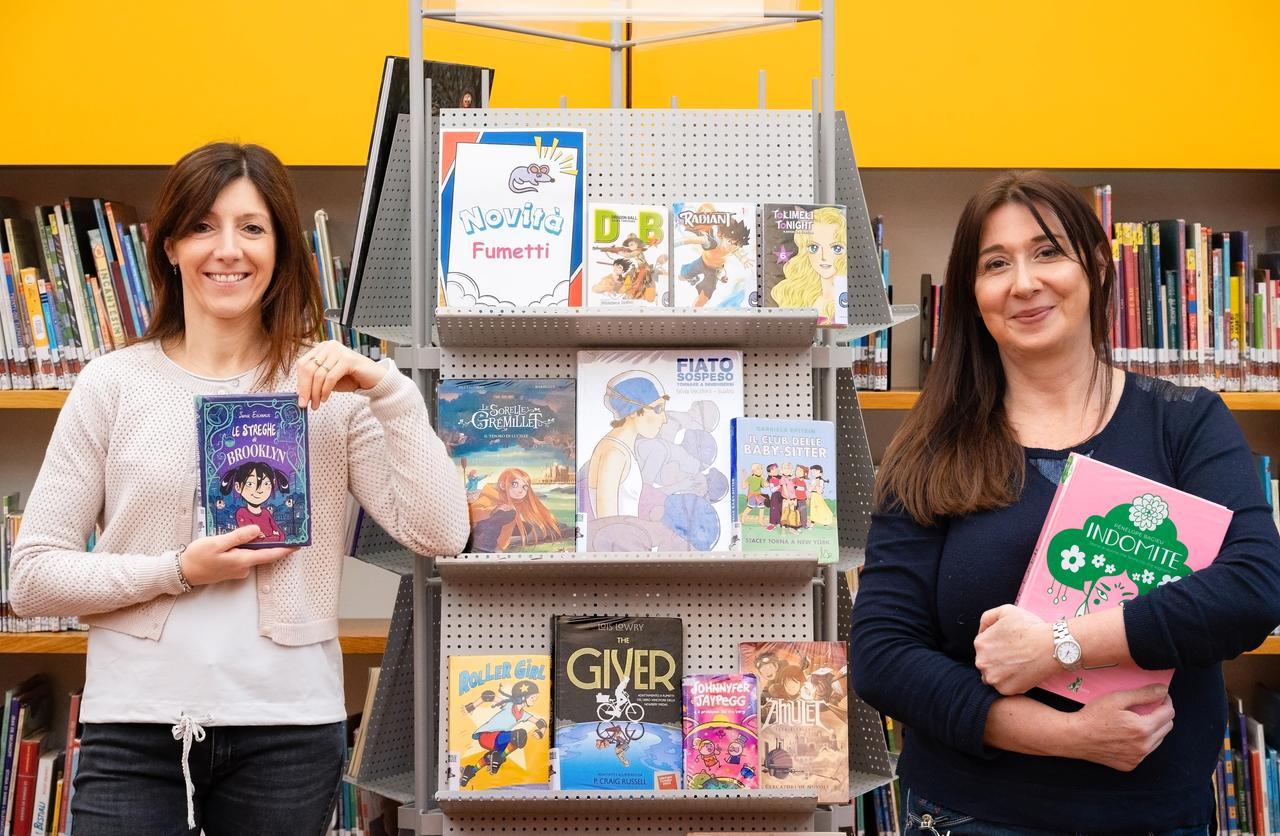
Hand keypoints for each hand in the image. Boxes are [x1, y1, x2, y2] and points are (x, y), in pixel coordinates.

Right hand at [179, 526, 297, 585]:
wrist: (182, 572)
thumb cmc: (198, 557)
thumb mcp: (217, 543)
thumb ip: (238, 537)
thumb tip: (257, 531)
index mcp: (242, 561)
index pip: (270, 555)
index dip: (285, 550)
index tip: (299, 544)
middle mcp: (243, 568)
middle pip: (262, 553)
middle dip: (270, 541)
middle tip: (278, 526)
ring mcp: (238, 570)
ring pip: (251, 554)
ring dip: (254, 543)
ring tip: (255, 527)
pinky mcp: (231, 569)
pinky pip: (243, 556)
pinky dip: (244, 547)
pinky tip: (239, 538)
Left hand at [296, 340, 386, 409]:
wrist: (374, 380)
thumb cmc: (351, 378)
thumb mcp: (328, 379)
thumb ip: (315, 381)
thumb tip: (299, 393)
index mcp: (322, 347)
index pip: (303, 364)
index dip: (299, 382)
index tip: (300, 398)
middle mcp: (329, 346)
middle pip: (308, 368)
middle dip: (305, 389)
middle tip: (305, 404)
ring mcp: (339, 351)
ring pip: (318, 374)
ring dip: (315, 393)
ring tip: (317, 404)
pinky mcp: (348, 359)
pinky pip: (330, 377)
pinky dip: (326, 390)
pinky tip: (325, 399)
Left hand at [974, 604, 1054, 694]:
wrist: (1050, 646)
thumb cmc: (1030, 627)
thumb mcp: (1005, 611)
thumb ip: (987, 618)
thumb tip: (982, 630)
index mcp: (980, 643)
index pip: (983, 645)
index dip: (996, 643)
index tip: (1009, 643)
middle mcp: (982, 662)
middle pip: (986, 661)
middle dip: (996, 658)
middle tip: (1014, 654)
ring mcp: (993, 678)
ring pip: (992, 675)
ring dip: (1000, 671)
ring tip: (1017, 664)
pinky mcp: (1005, 690)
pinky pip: (1003, 687)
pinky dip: (1010, 682)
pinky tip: (1021, 672)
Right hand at [1063, 684, 1174, 770]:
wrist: (1075, 736)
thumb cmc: (1093, 716)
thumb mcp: (1117, 698)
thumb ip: (1143, 694)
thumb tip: (1164, 690)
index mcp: (1143, 728)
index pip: (1169, 713)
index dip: (1166, 701)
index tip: (1159, 695)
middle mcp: (1144, 746)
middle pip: (1167, 727)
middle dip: (1162, 715)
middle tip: (1148, 706)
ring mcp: (1138, 758)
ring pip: (1158, 740)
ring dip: (1154, 729)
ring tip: (1137, 719)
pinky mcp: (1130, 765)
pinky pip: (1145, 752)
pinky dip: (1142, 741)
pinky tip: (1128, 734)